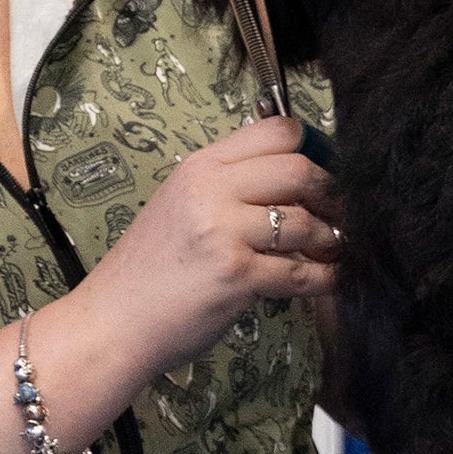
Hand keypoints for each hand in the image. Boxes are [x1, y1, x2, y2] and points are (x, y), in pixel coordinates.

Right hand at [68, 115, 339, 385]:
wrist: (111, 323)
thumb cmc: (148, 271)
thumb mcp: (180, 207)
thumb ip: (228, 188)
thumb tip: (294, 181)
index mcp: (199, 166)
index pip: (275, 130)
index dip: (312, 149)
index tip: (324, 173)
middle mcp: (210, 189)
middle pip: (299, 170)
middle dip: (331, 195)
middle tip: (341, 215)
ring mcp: (223, 231)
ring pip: (305, 222)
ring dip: (331, 239)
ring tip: (333, 251)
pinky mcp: (236, 274)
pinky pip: (300, 272)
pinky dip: (325, 278)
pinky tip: (330, 280)